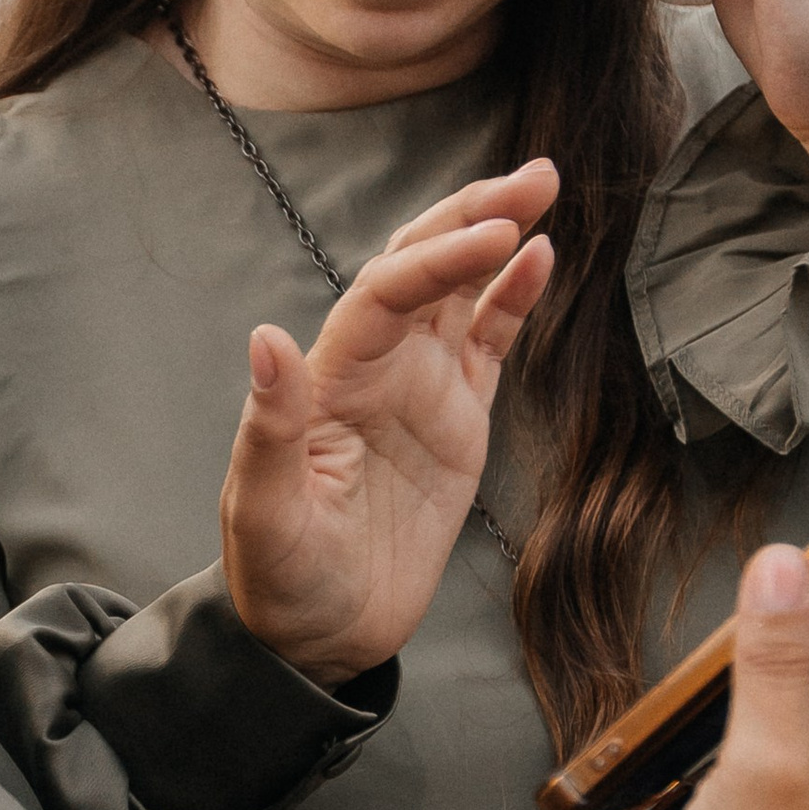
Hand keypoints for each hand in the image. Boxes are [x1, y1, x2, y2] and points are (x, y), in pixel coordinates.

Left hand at [219, 162, 556, 685]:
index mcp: (331, 377)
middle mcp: (375, 367)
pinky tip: (542, 258)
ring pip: (460, 291)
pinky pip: (490, 344)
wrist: (320, 635)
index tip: (499, 233)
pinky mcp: (458, 422)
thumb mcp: (264, 513)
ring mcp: (419, 389)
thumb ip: (270, 427)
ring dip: (497, 237)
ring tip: (544, 187)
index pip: (388, 291)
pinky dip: (515, 300)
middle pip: (423, 265)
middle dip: (474, 214)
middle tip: (538, 174)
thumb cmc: (280, 578)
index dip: (442, 257)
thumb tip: (267, 338)